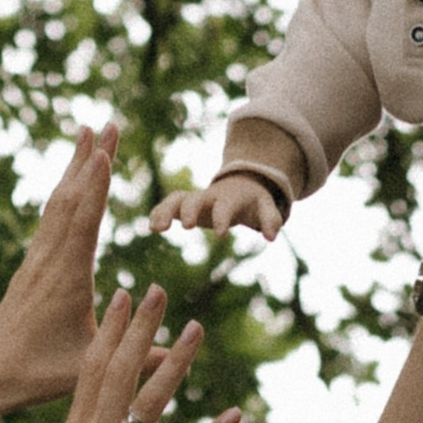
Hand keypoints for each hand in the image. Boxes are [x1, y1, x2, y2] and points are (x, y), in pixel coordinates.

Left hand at [0, 123, 120, 415]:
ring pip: (57, 203)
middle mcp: (48, 260)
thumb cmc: (38, 374)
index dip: (95, 185)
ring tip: (86, 134)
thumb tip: (183, 350)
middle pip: (71, 199)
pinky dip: (63, 191)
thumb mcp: (91, 366)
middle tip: (106, 123)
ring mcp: (37, 260)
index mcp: (66, 278)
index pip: (83, 222)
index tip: (104, 150)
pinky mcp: (31, 266)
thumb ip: (138, 359)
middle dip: (90, 159)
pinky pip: (50, 218)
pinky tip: (68, 182)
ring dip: (74, 167)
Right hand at [148, 172, 287, 242]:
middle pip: (194, 199)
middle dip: (189, 210)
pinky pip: (168, 205)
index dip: (222, 219)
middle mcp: (208, 196)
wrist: (241, 185)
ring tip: (156, 228)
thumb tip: (270, 237)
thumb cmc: (253, 201)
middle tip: (186, 226)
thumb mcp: (266, 207)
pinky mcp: (184, 205)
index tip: (220, 235)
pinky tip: (151, 227)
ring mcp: (194, 199)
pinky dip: (158, 213)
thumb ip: (270, 220)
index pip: (225, 207)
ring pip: (175, 200)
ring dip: (165, 211)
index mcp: (229, 198)